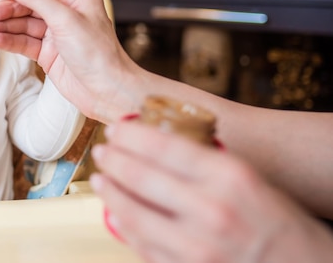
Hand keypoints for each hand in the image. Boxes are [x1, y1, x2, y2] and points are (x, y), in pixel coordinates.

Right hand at [0, 0, 143, 121]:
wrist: (108, 92)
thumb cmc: (98, 54)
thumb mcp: (65, 20)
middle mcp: (65, 12)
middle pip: (27, 4)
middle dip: (5, 9)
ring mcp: (56, 34)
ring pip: (22, 25)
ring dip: (2, 26)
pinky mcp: (48, 53)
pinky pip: (24, 42)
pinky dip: (8, 41)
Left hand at [89, 122, 332, 262]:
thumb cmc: (275, 218)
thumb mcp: (245, 177)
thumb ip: (202, 162)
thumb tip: (153, 145)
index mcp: (228, 177)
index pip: (163, 147)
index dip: (131, 135)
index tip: (116, 128)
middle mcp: (211, 210)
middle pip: (141, 177)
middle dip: (113, 161)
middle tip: (102, 151)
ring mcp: (198, 246)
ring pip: (134, 215)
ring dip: (110, 193)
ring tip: (100, 179)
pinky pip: (144, 246)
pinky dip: (124, 227)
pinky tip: (115, 214)